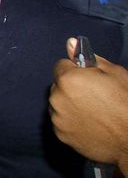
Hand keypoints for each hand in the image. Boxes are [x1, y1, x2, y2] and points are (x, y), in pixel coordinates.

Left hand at [50, 37, 127, 173]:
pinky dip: (70, 121)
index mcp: (68, 79)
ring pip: (58, 104)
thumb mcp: (114, 73)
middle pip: (58, 85)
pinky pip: (61, 121)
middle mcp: (57, 98)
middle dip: (71, 87)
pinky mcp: (60, 134)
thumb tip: (71, 44)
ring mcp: (57, 118)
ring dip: (69, 104)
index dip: (75, 70)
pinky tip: (89, 123)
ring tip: (92, 111)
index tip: (86, 77)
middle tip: (93, 96)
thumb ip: (88, 57)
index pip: (61, 65)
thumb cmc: (125, 104)